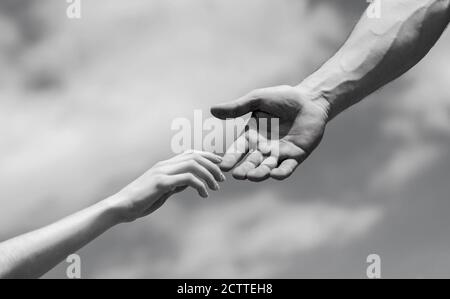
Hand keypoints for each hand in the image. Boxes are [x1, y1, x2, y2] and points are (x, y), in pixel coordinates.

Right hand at [110, 150, 224, 221]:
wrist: (121, 207)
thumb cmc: (140, 201)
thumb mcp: (162, 192)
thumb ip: (175, 185)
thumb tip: (189, 183)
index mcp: (164, 166)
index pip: (190, 154)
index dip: (207, 156)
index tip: (220, 164)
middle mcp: (164, 165)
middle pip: (195, 156)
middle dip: (212, 165)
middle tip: (222, 179)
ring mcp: (162, 172)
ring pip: (193, 164)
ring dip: (208, 175)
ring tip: (216, 187)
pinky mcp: (161, 183)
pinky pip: (187, 179)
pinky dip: (200, 185)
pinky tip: (204, 194)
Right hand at [211, 85, 329, 180]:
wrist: (309, 99)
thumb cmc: (282, 97)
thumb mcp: (256, 100)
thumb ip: (237, 107)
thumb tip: (212, 110)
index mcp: (252, 135)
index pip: (238, 149)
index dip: (231, 158)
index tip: (223, 166)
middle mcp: (264, 147)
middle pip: (251, 161)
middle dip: (244, 168)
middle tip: (237, 175)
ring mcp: (280, 153)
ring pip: (267, 167)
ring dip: (260, 173)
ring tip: (252, 176)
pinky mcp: (296, 156)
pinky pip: (287, 167)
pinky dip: (281, 172)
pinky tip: (275, 174)